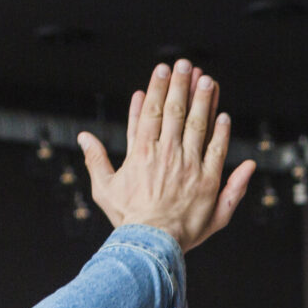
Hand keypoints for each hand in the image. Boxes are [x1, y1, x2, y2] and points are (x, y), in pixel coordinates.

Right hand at [80, 62, 256, 250]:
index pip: (150, 112)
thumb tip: (83, 137)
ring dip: (203, 100)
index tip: (161, 69)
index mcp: (142, 152)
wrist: (153, 243)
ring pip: (199, 125)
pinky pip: (217, 151)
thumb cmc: (128, 219)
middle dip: (181, 85)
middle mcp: (168, 154)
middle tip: (185, 64)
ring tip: (206, 79)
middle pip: (176, 112)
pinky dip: (222, 133)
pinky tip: (223, 116)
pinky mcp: (209, 182)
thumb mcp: (104, 189)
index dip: (157, 88)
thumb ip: (96, 160)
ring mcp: (190, 166)